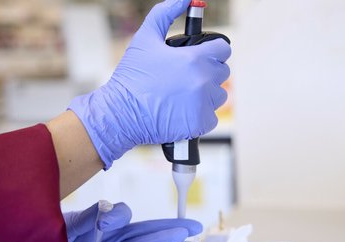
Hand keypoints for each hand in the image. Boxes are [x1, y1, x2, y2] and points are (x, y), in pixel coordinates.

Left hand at [64, 202, 202, 241]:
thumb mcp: (61, 228)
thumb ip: (84, 219)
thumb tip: (105, 210)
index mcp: (94, 224)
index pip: (118, 215)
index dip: (118, 216)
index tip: (105, 222)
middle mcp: (104, 240)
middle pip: (140, 232)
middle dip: (167, 228)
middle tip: (191, 225)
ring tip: (182, 236)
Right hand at [68, 0, 231, 168]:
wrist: (121, 114)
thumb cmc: (131, 77)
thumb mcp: (145, 39)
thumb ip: (165, 14)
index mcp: (194, 59)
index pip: (224, 49)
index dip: (214, 50)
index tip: (203, 55)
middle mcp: (202, 81)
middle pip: (222, 72)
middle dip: (208, 71)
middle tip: (186, 76)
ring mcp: (203, 104)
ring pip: (218, 95)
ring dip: (206, 94)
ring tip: (182, 94)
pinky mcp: (199, 124)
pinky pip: (211, 117)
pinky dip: (199, 115)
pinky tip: (181, 110)